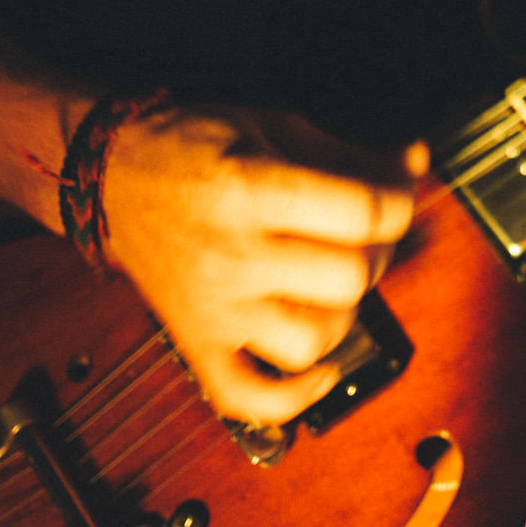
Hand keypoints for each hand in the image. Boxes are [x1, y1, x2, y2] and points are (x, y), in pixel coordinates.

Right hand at [101, 102, 420, 424]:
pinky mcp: (196, 346)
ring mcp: (212, 310)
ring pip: (313, 342)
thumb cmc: (193, 148)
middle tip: (364, 237)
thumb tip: (414, 163)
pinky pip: (253, 399)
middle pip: (347, 279)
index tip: (394, 196)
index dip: (396, 203)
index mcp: (247, 190)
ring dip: (342, 314)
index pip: (359, 214)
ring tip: (331, 283)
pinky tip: (317, 363)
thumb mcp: (272, 128)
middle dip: (375, 254)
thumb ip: (348, 152)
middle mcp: (229, 256)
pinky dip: (296, 396)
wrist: (111, 176)